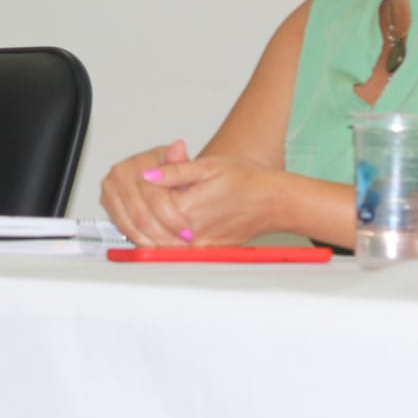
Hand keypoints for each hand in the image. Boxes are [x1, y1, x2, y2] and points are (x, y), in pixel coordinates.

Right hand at [100, 140, 194, 246]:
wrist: (157, 175)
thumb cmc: (169, 171)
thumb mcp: (181, 164)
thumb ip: (179, 162)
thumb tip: (178, 148)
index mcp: (136, 164)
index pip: (154, 197)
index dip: (172, 218)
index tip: (187, 231)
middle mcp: (119, 175)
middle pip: (140, 214)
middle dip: (163, 233)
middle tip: (179, 244)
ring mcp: (110, 190)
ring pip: (130, 225)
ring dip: (151, 240)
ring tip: (169, 247)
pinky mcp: (107, 204)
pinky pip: (123, 229)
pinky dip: (140, 240)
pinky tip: (155, 243)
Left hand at [145, 155, 282, 246]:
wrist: (274, 202)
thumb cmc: (247, 180)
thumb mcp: (208, 166)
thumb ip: (175, 171)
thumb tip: (147, 174)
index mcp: (187, 207)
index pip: (148, 203)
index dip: (146, 191)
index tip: (148, 181)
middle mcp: (190, 232)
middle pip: (151, 226)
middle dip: (145, 212)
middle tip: (144, 198)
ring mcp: (199, 246)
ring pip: (161, 241)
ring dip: (153, 227)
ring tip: (158, 209)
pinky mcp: (206, 251)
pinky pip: (178, 249)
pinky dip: (169, 237)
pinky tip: (172, 222)